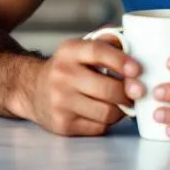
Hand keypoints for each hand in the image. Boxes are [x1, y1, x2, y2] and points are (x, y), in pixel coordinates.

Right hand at [25, 36, 139, 136]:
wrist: (31, 89)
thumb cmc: (67, 68)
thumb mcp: (80, 48)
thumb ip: (106, 42)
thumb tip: (133, 45)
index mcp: (69, 51)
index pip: (97, 51)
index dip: (121, 60)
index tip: (137, 70)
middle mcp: (62, 75)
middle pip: (107, 89)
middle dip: (128, 93)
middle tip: (136, 92)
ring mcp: (60, 102)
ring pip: (107, 112)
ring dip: (120, 110)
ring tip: (119, 103)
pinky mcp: (63, 124)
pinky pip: (99, 127)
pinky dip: (107, 122)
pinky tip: (101, 112)